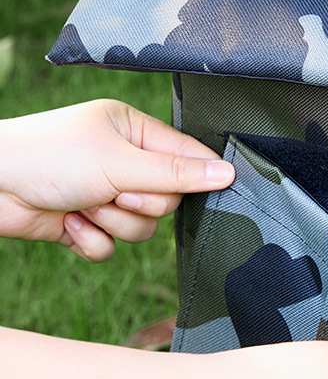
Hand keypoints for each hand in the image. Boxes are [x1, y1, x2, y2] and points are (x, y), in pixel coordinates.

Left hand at [0, 99, 234, 260]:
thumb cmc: (48, 156)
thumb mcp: (119, 161)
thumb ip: (175, 173)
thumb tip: (226, 173)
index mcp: (133, 131)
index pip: (186, 157)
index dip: (195, 177)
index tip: (212, 189)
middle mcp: (122, 162)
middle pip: (167, 199)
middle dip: (139, 203)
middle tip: (112, 191)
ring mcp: (104, 194)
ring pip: (142, 226)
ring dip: (113, 222)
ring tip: (83, 205)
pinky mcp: (85, 224)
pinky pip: (111, 247)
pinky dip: (91, 240)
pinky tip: (69, 224)